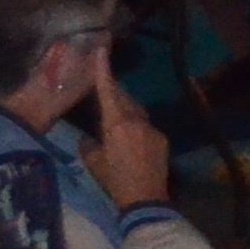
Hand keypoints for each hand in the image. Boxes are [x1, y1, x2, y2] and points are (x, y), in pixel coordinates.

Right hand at [79, 43, 170, 209]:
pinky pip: (146, 127)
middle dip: (114, 92)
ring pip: (136, 112)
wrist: (145, 197)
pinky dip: (136, 128)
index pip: (108, 92)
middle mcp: (136, 120)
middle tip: (104, 87)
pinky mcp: (161, 138)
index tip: (102, 51)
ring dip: (126, 110)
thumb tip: (88, 139)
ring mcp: (152, 129)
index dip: (103, 71)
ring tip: (114, 116)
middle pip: (124, 99)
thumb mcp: (94, 162)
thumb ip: (89, 146)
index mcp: (117, 123)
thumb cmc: (114, 179)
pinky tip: (130, 141)